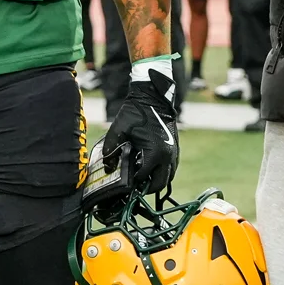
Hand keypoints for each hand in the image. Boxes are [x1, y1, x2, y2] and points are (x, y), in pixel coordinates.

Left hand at [100, 62, 178, 194]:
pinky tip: (151, 168)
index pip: (143, 177)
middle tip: (135, 187)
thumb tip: (107, 166)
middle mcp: (167, 156)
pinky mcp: (176, 148)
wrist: (153, 97)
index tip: (124, 184)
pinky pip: (171, 168)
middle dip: (147, 187)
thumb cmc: (136, 112)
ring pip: (168, 177)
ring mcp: (174, 152)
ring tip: (142, 178)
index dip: (133, 183)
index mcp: (154, 153)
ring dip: (156, 180)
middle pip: (160, 183)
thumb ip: (111, 148)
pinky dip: (163, 172)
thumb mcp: (119, 129)